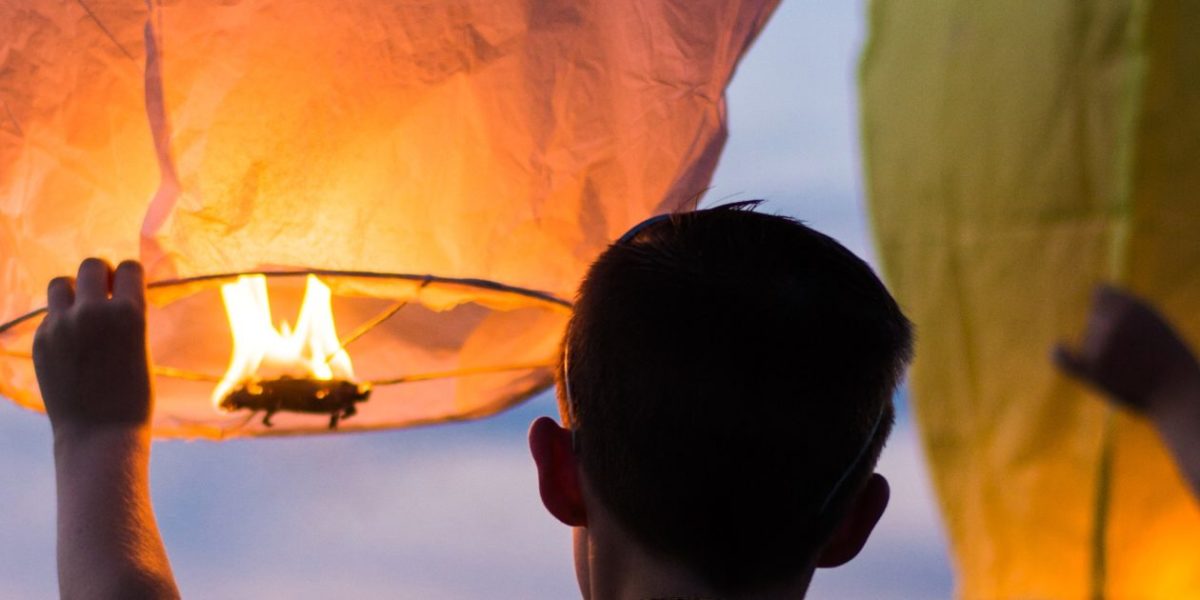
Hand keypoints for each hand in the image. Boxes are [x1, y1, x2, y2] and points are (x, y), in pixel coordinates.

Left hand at [32, 258, 152, 436]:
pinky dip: (60, 321)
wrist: (100, 432)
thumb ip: (125, 315)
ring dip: (73, 291)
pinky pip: (50, 315)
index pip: (129, 267)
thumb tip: (111, 291)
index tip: (128, 288)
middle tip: (104, 294)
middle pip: (91, 265)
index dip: (129, 276)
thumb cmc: (132, 394)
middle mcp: (94, 312)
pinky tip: (71, 346)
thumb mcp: (140, 345)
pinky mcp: (41, 340)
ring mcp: (62, 325)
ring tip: (82, 312)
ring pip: (60, 283)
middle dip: (100, 275)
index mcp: (129, 313)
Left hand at [1054, 285, 1199, 419]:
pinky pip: (1063, 359)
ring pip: (1088, 342)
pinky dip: (1060, 355)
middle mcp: (1115, 321)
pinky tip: (1058, 348)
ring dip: (1102, 353)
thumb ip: (1127, 312)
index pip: (1101, 294)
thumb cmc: (1172, 361)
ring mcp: (1101, 345)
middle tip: (1132, 354)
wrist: (1182, 395)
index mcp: (1134, 306)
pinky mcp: (1093, 370)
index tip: (1111, 317)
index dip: (1104, 306)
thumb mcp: (1155, 325)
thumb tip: (1096, 297)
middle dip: (1104, 332)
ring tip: (1131, 370)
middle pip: (1093, 319)